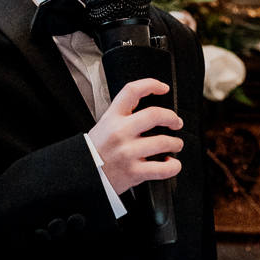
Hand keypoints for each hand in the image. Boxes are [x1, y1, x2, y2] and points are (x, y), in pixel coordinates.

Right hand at [88, 79, 183, 194]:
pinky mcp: (134, 172)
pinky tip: (172, 163)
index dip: (152, 85)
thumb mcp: (104, 125)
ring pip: (163, 142)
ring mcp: (127, 153)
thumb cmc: (96, 151)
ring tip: (175, 144)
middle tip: (176, 122)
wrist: (83, 175)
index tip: (163, 88)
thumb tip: (150, 112)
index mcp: (112, 117)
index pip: (132, 91)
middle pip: (155, 115)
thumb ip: (123, 116)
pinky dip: (173, 166)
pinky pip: (163, 169)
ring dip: (176, 143)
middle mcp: (120, 132)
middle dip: (172, 118)